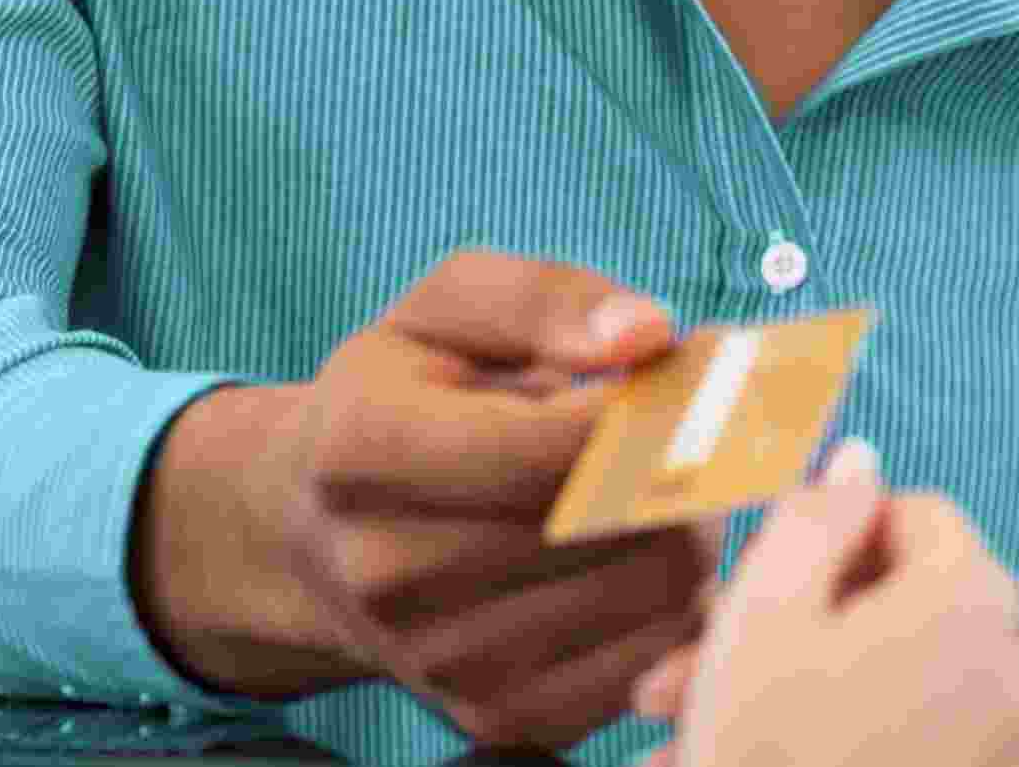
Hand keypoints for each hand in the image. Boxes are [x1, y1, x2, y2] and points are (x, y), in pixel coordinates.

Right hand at [134, 249, 714, 751]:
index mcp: (362, 451)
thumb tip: (648, 335)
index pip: (555, 444)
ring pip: (659, 592)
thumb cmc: (398, 401)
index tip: (701, 369)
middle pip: (620, 522)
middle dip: (684, 464)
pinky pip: (659, 661)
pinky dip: (677, 603)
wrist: (316, 540)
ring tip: (651, 488)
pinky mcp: (500, 720)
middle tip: (685, 427)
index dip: (656, 405)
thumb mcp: (443, 313)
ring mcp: (444, 661)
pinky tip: (632, 555)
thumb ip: (546, 298)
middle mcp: (390, 572)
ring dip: (690, 529)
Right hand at [631, 442, 1018, 766]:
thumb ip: (818, 513)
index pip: (914, 512)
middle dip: (794, 623)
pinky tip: (775, 758)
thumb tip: (859, 458)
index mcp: (975, 598)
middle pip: (905, 602)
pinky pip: (924, 742)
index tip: (764, 583)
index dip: (831, 534)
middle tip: (697, 661)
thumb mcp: (763, 609)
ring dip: (805, 688)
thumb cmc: (769, 751)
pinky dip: (852, 740)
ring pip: (900, 678)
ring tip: (702, 728)